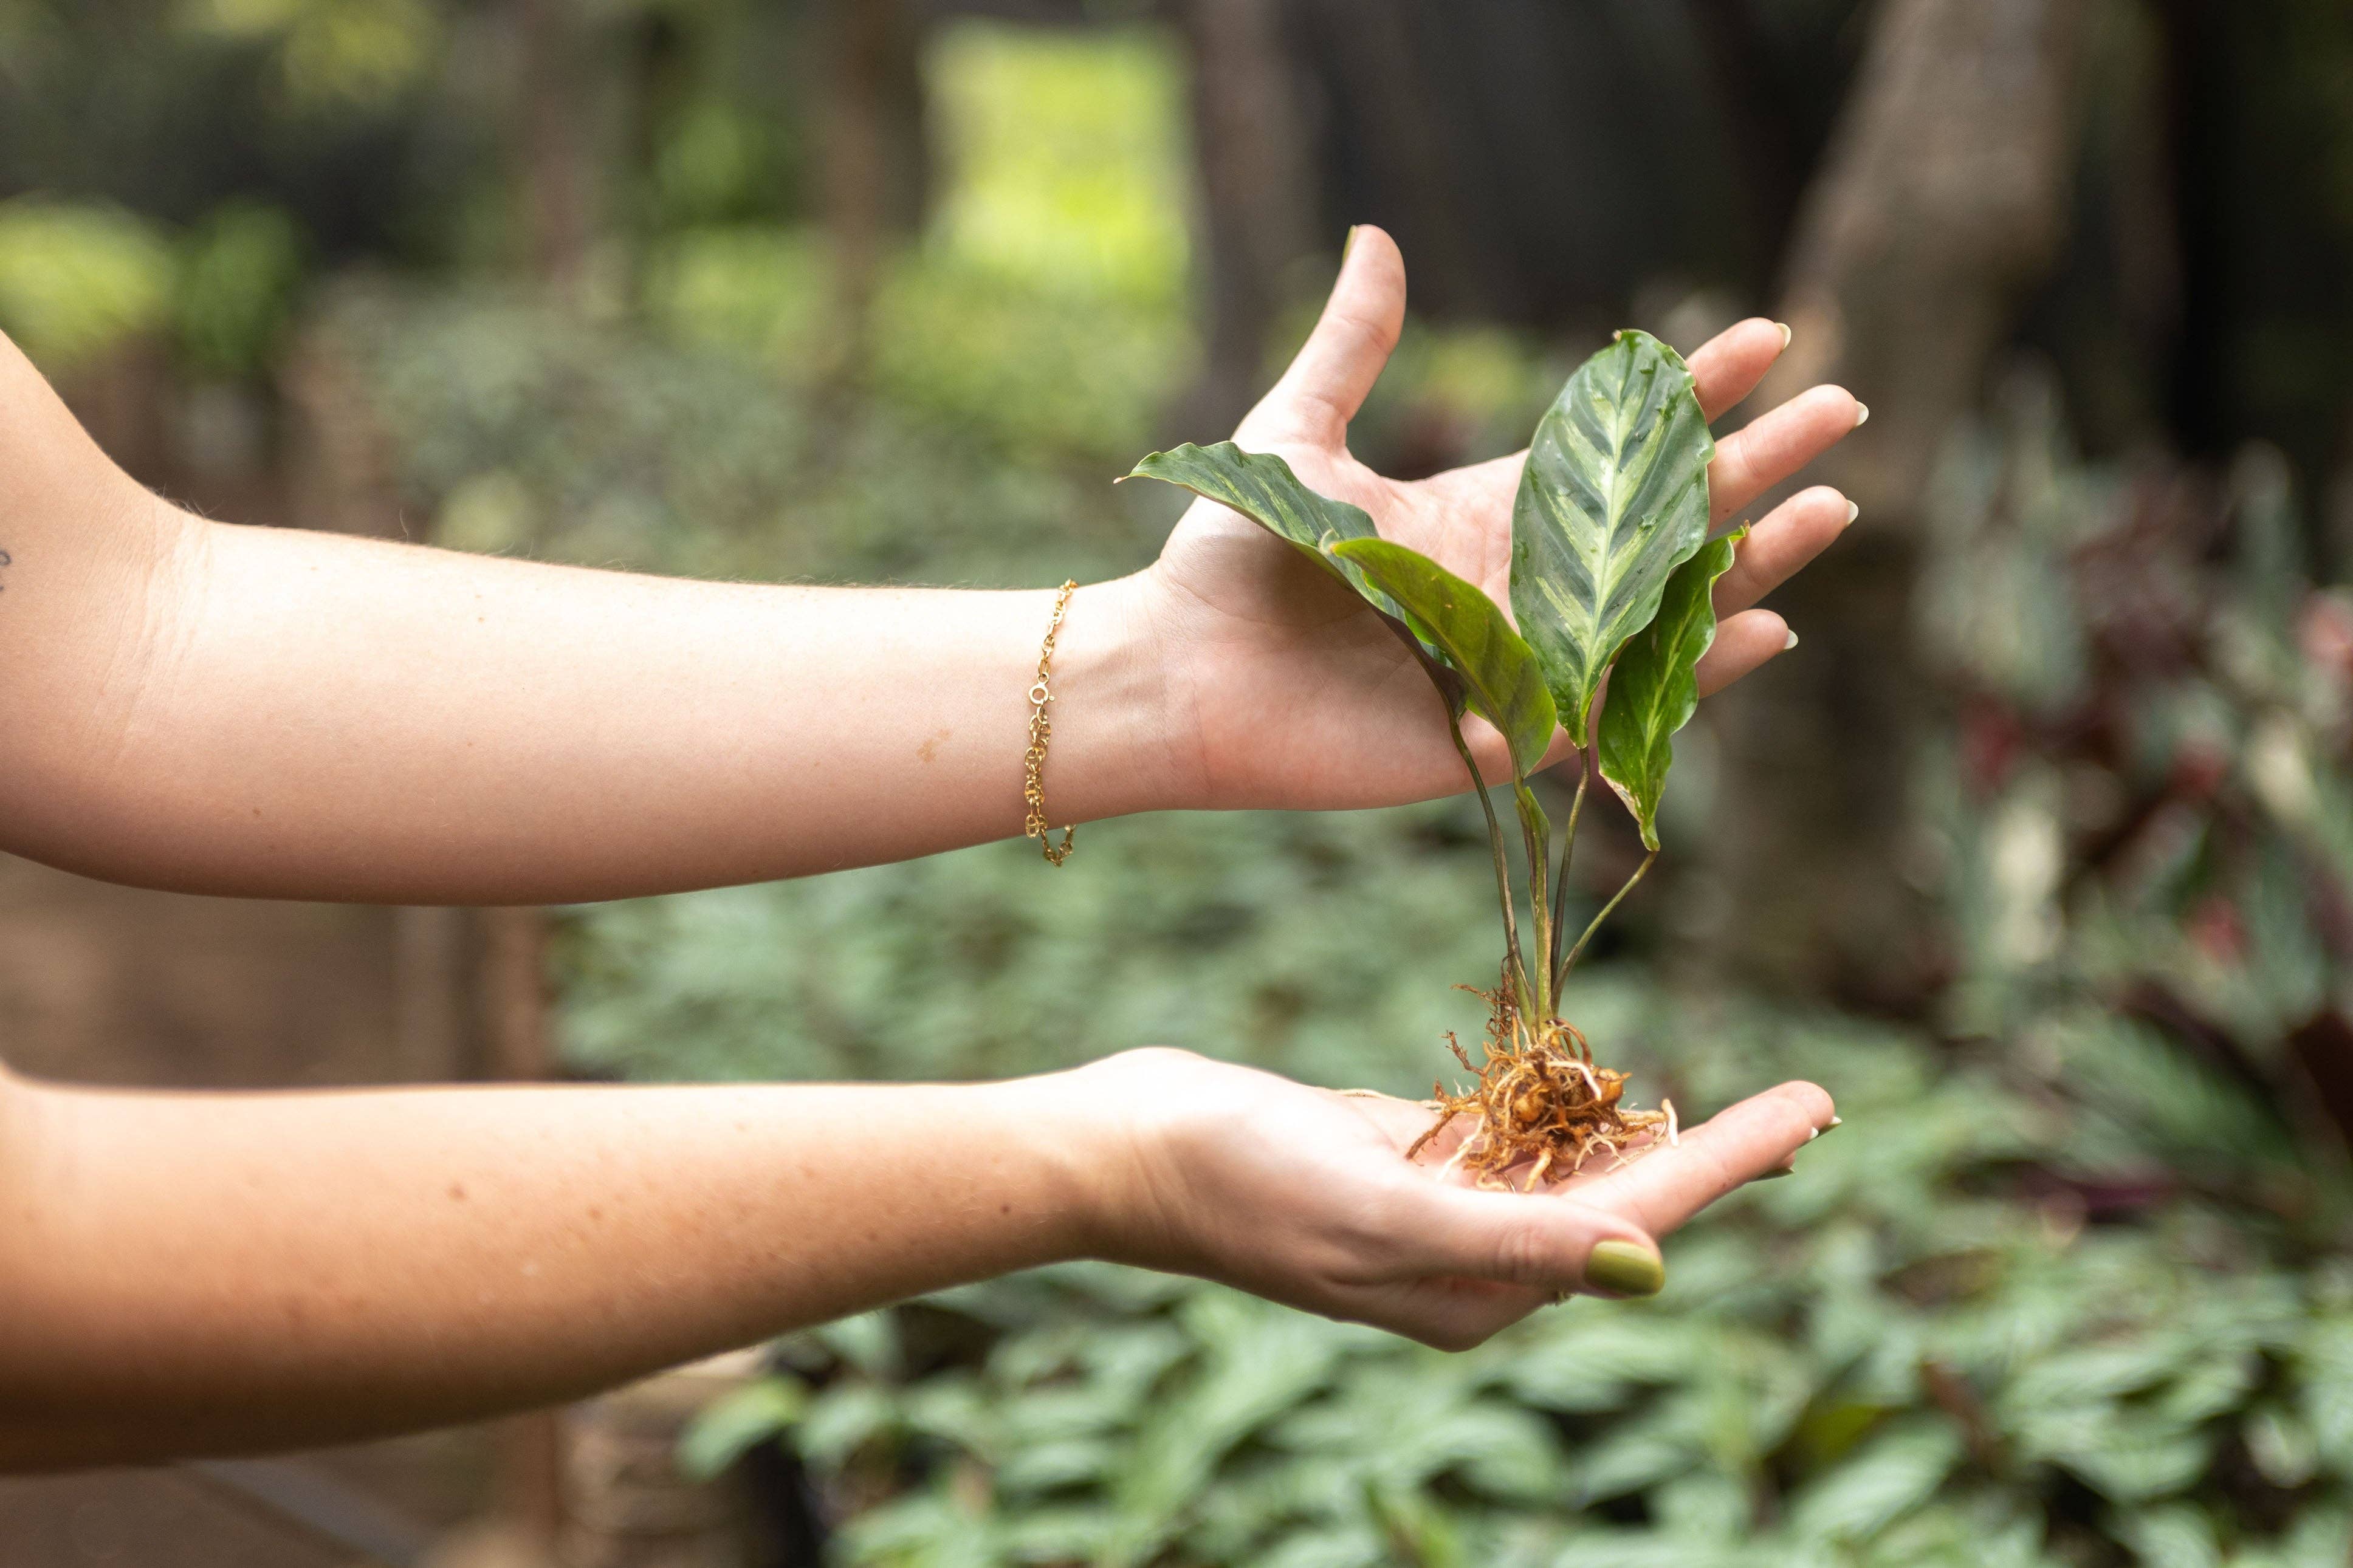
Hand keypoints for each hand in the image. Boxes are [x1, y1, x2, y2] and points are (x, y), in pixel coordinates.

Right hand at [1062, 1047, 1833, 1349]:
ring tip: (1739, 1104)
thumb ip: (1513, 1241)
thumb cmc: (1240, 1179)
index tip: (1816, 1109)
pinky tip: (1604, 1088)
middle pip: (1622, 1198)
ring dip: (1647, 1132)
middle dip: (1716, 1153)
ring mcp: (1433, 1207)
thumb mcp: (1381, 1212)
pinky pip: (1502, 1138)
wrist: (1129, 1148)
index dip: (1732, 1160)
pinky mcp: (1398, 1159)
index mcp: (1475, 1288)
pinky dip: (1558, 1111)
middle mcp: (1468, 1257)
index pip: (1636, 1218)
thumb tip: (1644, 1264)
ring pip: (1569, 1168)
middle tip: (1811, 1106)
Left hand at [1132, 225, 1866, 810]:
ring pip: (1669, 610)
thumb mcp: (1300, 431)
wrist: (1181, 669)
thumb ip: (1354, 343)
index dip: (1695, 392)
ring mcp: (1529, 660)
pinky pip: (1628, 705)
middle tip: (1846, 407)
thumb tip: (1376, 238)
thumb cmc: (1234, 558)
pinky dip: (1700, 671)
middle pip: (1669, 520)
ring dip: (1755, 560)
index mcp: (1491, 510)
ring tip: (1832, 507)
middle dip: (1757, 462)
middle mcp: (1526, 585)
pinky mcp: (1515, 735)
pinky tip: (1770, 623)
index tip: (1767, 335)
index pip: (1619, 447)